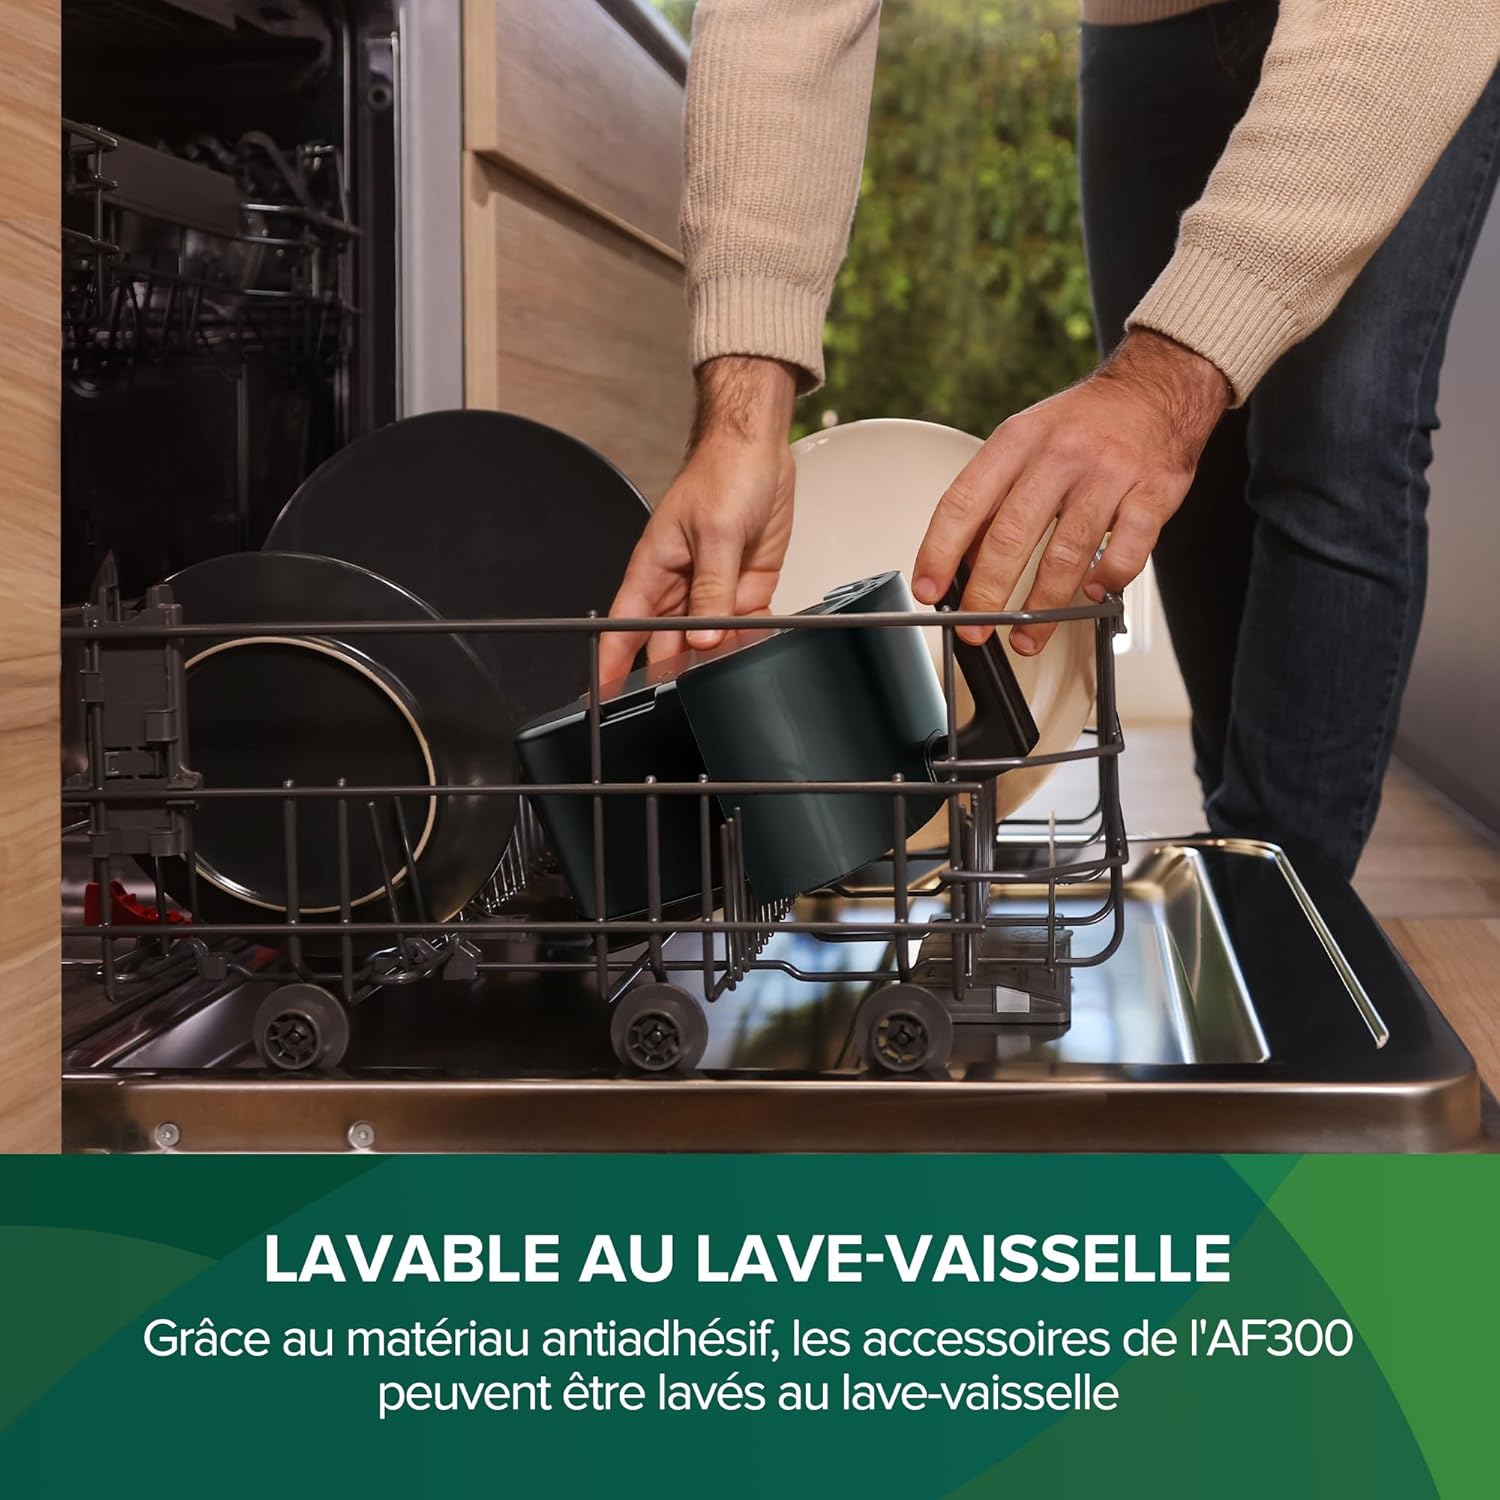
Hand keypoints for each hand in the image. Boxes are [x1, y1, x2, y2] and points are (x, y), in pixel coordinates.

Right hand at [601, 357, 797, 682]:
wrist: (759, 449)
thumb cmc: (723, 472)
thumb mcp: (716, 534)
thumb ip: (712, 590)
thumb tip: (705, 637)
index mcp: (655, 570)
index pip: (625, 628)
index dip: (612, 664)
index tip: (604, 695)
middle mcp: (680, 585)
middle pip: (668, 644)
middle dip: (674, 671)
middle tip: (684, 698)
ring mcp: (714, 589)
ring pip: (709, 640)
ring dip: (717, 657)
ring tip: (725, 675)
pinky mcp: (746, 588)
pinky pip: (744, 626)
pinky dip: (750, 640)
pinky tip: (756, 650)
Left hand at [912, 330, 1229, 652]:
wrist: (1157, 388)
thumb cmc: (1085, 422)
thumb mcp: (1026, 439)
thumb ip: (994, 495)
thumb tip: (957, 559)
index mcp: (1018, 440)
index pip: (965, 502)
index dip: (939, 551)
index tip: (928, 589)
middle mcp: (1060, 455)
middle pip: (1011, 535)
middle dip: (986, 592)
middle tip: (973, 627)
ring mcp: (1108, 474)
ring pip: (1066, 552)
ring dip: (1042, 606)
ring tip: (1026, 636)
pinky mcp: (1152, 492)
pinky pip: (1127, 550)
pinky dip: (1107, 579)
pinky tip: (1093, 594)